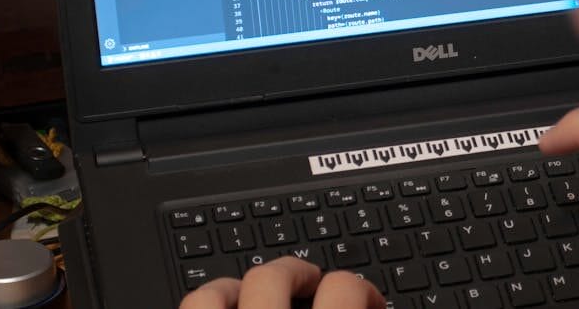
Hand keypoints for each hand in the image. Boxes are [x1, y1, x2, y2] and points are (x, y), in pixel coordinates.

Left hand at [179, 257, 383, 308]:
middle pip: (274, 276)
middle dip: (296, 272)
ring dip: (235, 287)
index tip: (367, 301)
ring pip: (213, 293)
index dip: (361, 288)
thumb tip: (372, 307)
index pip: (344, 291)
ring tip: (253, 292)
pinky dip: (206, 304)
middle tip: (312, 284)